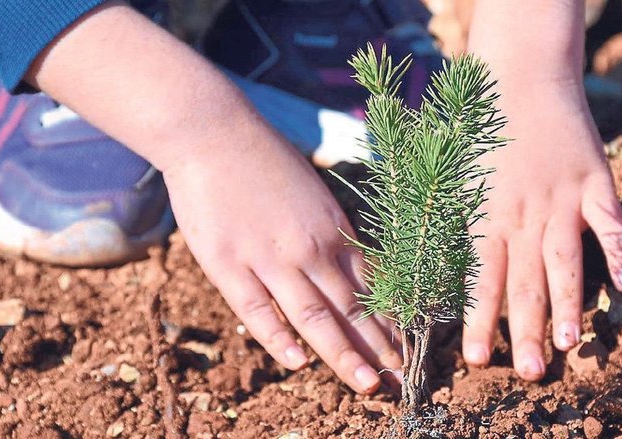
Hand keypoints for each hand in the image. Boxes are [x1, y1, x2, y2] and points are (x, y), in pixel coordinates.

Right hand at [163, 126, 400, 392]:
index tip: (408, 350)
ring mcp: (269, 258)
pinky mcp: (229, 264)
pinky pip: (258, 309)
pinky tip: (298, 362)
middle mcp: (309, 247)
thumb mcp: (313, 192)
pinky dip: (279, 338)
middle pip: (350, 308)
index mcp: (333, 228)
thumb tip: (349, 266)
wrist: (213, 133)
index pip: (370, 286)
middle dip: (379, 348)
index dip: (390, 322)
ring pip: (314, 316)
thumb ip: (330, 231)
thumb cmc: (265, 159)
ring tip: (368, 385)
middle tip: (402, 382)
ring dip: (344, 354)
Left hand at [463, 80, 621, 379]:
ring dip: (570, 304)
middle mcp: (522, 215)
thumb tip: (439, 274)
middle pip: (524, 281)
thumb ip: (452, 225)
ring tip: (572, 345)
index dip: (478, 320)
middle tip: (530, 372)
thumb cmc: (477, 134)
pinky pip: (610, 222)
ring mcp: (561, 200)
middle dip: (525, 330)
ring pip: (565, 260)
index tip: (476, 359)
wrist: (518, 79)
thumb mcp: (454, 178)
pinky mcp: (594, 182)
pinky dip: (621, 251)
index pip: (479, 279)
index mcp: (484, 217)